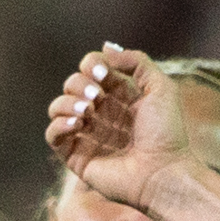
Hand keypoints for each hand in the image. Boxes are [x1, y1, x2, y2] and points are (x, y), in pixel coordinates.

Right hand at [47, 42, 192, 210]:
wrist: (163, 173)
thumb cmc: (167, 133)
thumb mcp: (160, 87)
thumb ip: (136, 61)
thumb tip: (105, 47)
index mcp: (120, 97)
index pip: (92, 69)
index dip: (92, 64)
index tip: (103, 73)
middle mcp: (102, 114)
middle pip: (73, 85)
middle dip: (80, 84)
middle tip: (97, 97)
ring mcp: (88, 136)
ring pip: (58, 107)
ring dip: (67, 102)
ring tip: (86, 112)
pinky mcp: (77, 157)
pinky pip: (52, 135)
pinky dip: (58, 124)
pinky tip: (77, 124)